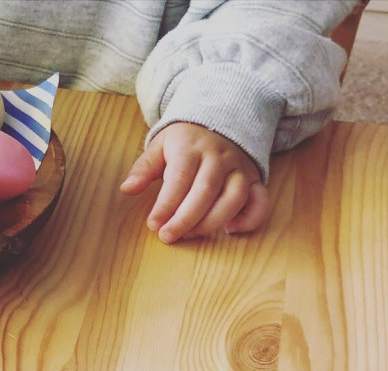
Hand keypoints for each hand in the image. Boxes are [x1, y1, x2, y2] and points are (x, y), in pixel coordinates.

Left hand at [120, 122, 269, 243]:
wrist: (222, 116)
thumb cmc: (185, 140)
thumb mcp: (160, 145)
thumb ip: (143, 168)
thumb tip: (127, 189)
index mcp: (191, 148)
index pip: (179, 179)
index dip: (166, 205)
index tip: (153, 224)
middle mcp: (219, 157)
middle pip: (205, 192)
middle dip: (185, 219)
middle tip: (168, 236)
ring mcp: (239, 168)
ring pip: (233, 198)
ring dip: (212, 222)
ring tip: (190, 235)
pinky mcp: (254, 179)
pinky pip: (260, 201)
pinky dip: (250, 219)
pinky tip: (230, 230)